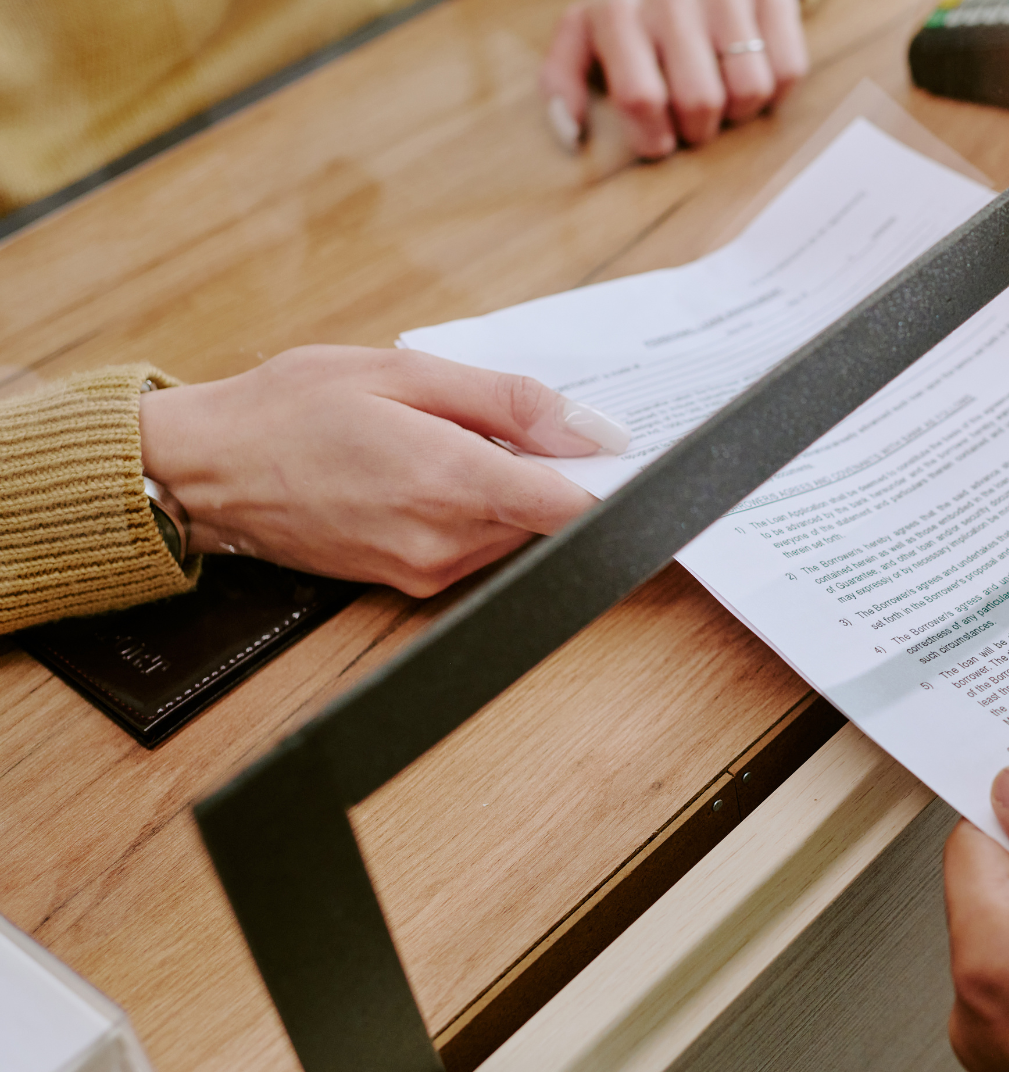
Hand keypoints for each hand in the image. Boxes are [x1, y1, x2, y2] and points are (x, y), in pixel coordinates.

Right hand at [138, 346, 628, 596]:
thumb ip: (509, 402)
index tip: (628, 456)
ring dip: (512, 491)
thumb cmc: (290, 408)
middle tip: (522, 422)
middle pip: (550, 519)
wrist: (204, 470)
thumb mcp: (405, 373)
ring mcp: (427, 572)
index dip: (613, 482)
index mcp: (450, 483)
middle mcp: (445, 543)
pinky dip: (477, 511)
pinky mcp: (410, 584)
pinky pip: (477, 548)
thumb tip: (592, 429)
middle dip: (554, 472)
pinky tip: (434, 470)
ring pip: (516, 534)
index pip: (573, 506)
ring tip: (456, 439)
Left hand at [541, 0, 807, 159]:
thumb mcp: (585, 23)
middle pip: (700, 102)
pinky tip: (755, 71)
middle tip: (692, 117)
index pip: (641, 99)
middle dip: (698, 128)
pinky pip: (789, 69)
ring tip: (724, 94)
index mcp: (618, 11)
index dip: (654, 138)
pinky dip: (776, 88)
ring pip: (749, 90)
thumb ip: (563, 76)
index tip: (659, 140)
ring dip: (740, 111)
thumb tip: (571, 135)